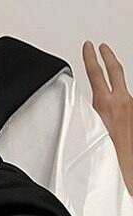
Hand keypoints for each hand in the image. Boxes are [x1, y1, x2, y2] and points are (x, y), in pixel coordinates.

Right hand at [83, 41, 132, 193]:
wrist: (129, 167)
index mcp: (105, 106)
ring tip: (111, 77)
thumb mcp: (91, 135)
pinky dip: (123, 105)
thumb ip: (91, 119)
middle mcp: (121, 102)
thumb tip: (89, 111)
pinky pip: (128, 104)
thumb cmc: (111, 157)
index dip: (91, 58)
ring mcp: (132, 106)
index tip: (89, 47)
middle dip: (107, 56)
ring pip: (123, 88)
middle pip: (115, 70)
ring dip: (117, 83)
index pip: (97, 74)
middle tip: (102, 48)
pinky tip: (119, 114)